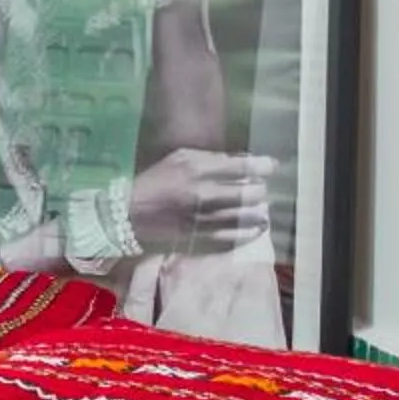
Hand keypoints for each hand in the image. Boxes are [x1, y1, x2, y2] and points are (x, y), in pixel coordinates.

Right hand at [128, 149, 274, 254]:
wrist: (128, 217)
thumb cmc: (154, 183)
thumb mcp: (178, 159)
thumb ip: (210, 159)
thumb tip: (243, 161)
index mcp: (197, 170)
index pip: (243, 166)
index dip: (263, 166)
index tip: (271, 166)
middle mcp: (204, 195)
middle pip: (252, 193)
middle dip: (259, 190)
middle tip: (259, 190)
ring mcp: (205, 220)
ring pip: (248, 217)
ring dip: (258, 213)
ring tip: (260, 211)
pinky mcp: (203, 240)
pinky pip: (236, 239)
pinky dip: (249, 233)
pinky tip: (254, 229)